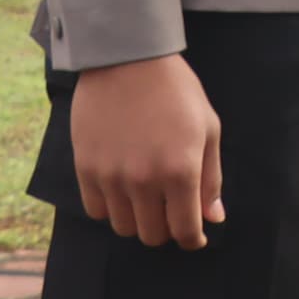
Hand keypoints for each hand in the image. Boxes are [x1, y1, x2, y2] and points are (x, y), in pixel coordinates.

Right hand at [71, 53, 223, 249]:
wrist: (127, 59)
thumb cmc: (176, 91)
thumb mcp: (208, 128)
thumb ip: (211, 178)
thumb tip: (213, 218)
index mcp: (181, 171)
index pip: (185, 229)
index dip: (192, 239)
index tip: (194, 237)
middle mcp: (144, 180)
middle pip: (152, 235)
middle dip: (166, 229)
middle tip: (170, 212)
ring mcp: (111, 176)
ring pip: (123, 227)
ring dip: (138, 220)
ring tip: (146, 198)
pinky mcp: (85, 168)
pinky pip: (96, 211)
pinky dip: (110, 208)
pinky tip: (121, 190)